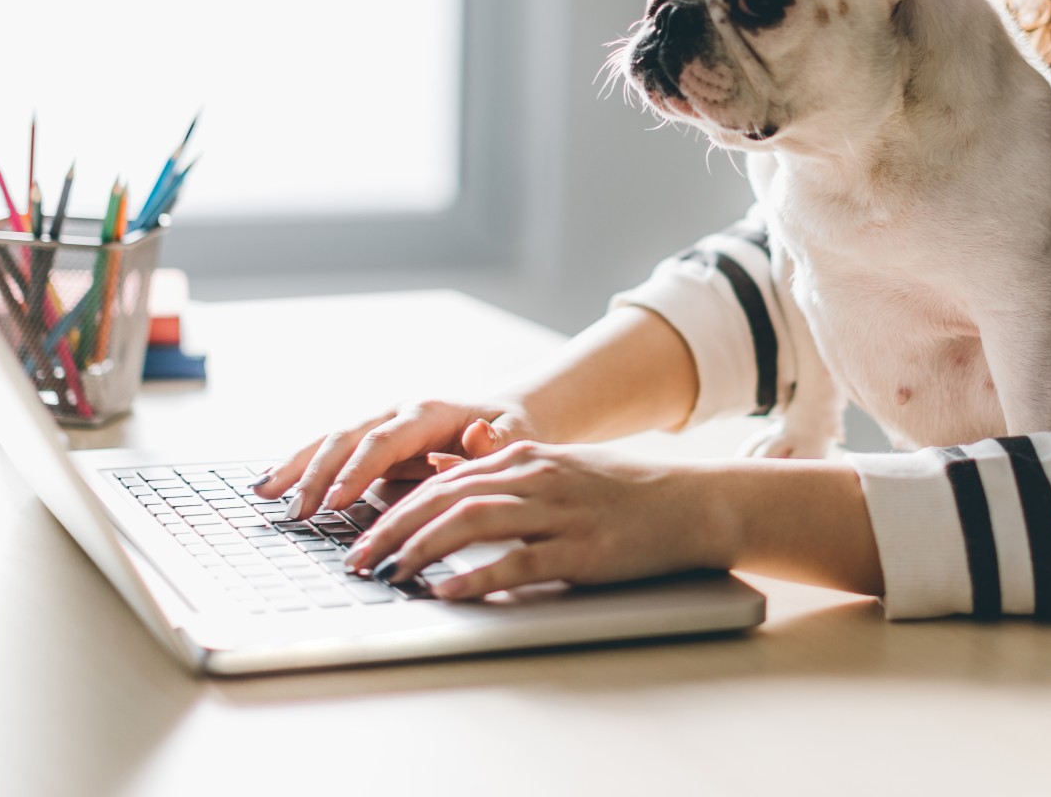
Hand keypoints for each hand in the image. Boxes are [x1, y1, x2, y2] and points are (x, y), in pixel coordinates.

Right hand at [249, 400, 533, 518]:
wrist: (507, 414)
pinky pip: (330, 454)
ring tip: (261, 493)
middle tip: (296, 512)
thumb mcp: (516, 437)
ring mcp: (379, 426)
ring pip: (328, 442)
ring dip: (295, 467)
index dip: (357, 471)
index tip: (334, 502)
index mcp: (428, 412)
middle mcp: (396, 414)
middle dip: (316, 475)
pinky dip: (298, 468)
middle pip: (346, 438)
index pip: (384, 440)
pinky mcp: (370, 444)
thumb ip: (495, 443)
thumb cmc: (512, 431)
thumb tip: (473, 440)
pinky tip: (269, 486)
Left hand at [343, 441, 729, 600]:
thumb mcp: (560, 469)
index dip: (395, 506)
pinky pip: (516, 562)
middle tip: (356, 558)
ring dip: (419, 550)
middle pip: (444, 497)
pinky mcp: (581, 549)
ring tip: (387, 574)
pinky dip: (476, 578)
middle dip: (390, 528)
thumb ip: (505, 477)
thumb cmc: (627, 492)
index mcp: (525, 456)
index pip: (442, 478)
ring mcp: (558, 512)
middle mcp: (535, 477)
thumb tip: (443, 484)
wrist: (694, 501)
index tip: (361, 532)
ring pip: (470, 522)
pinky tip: (448, 593)